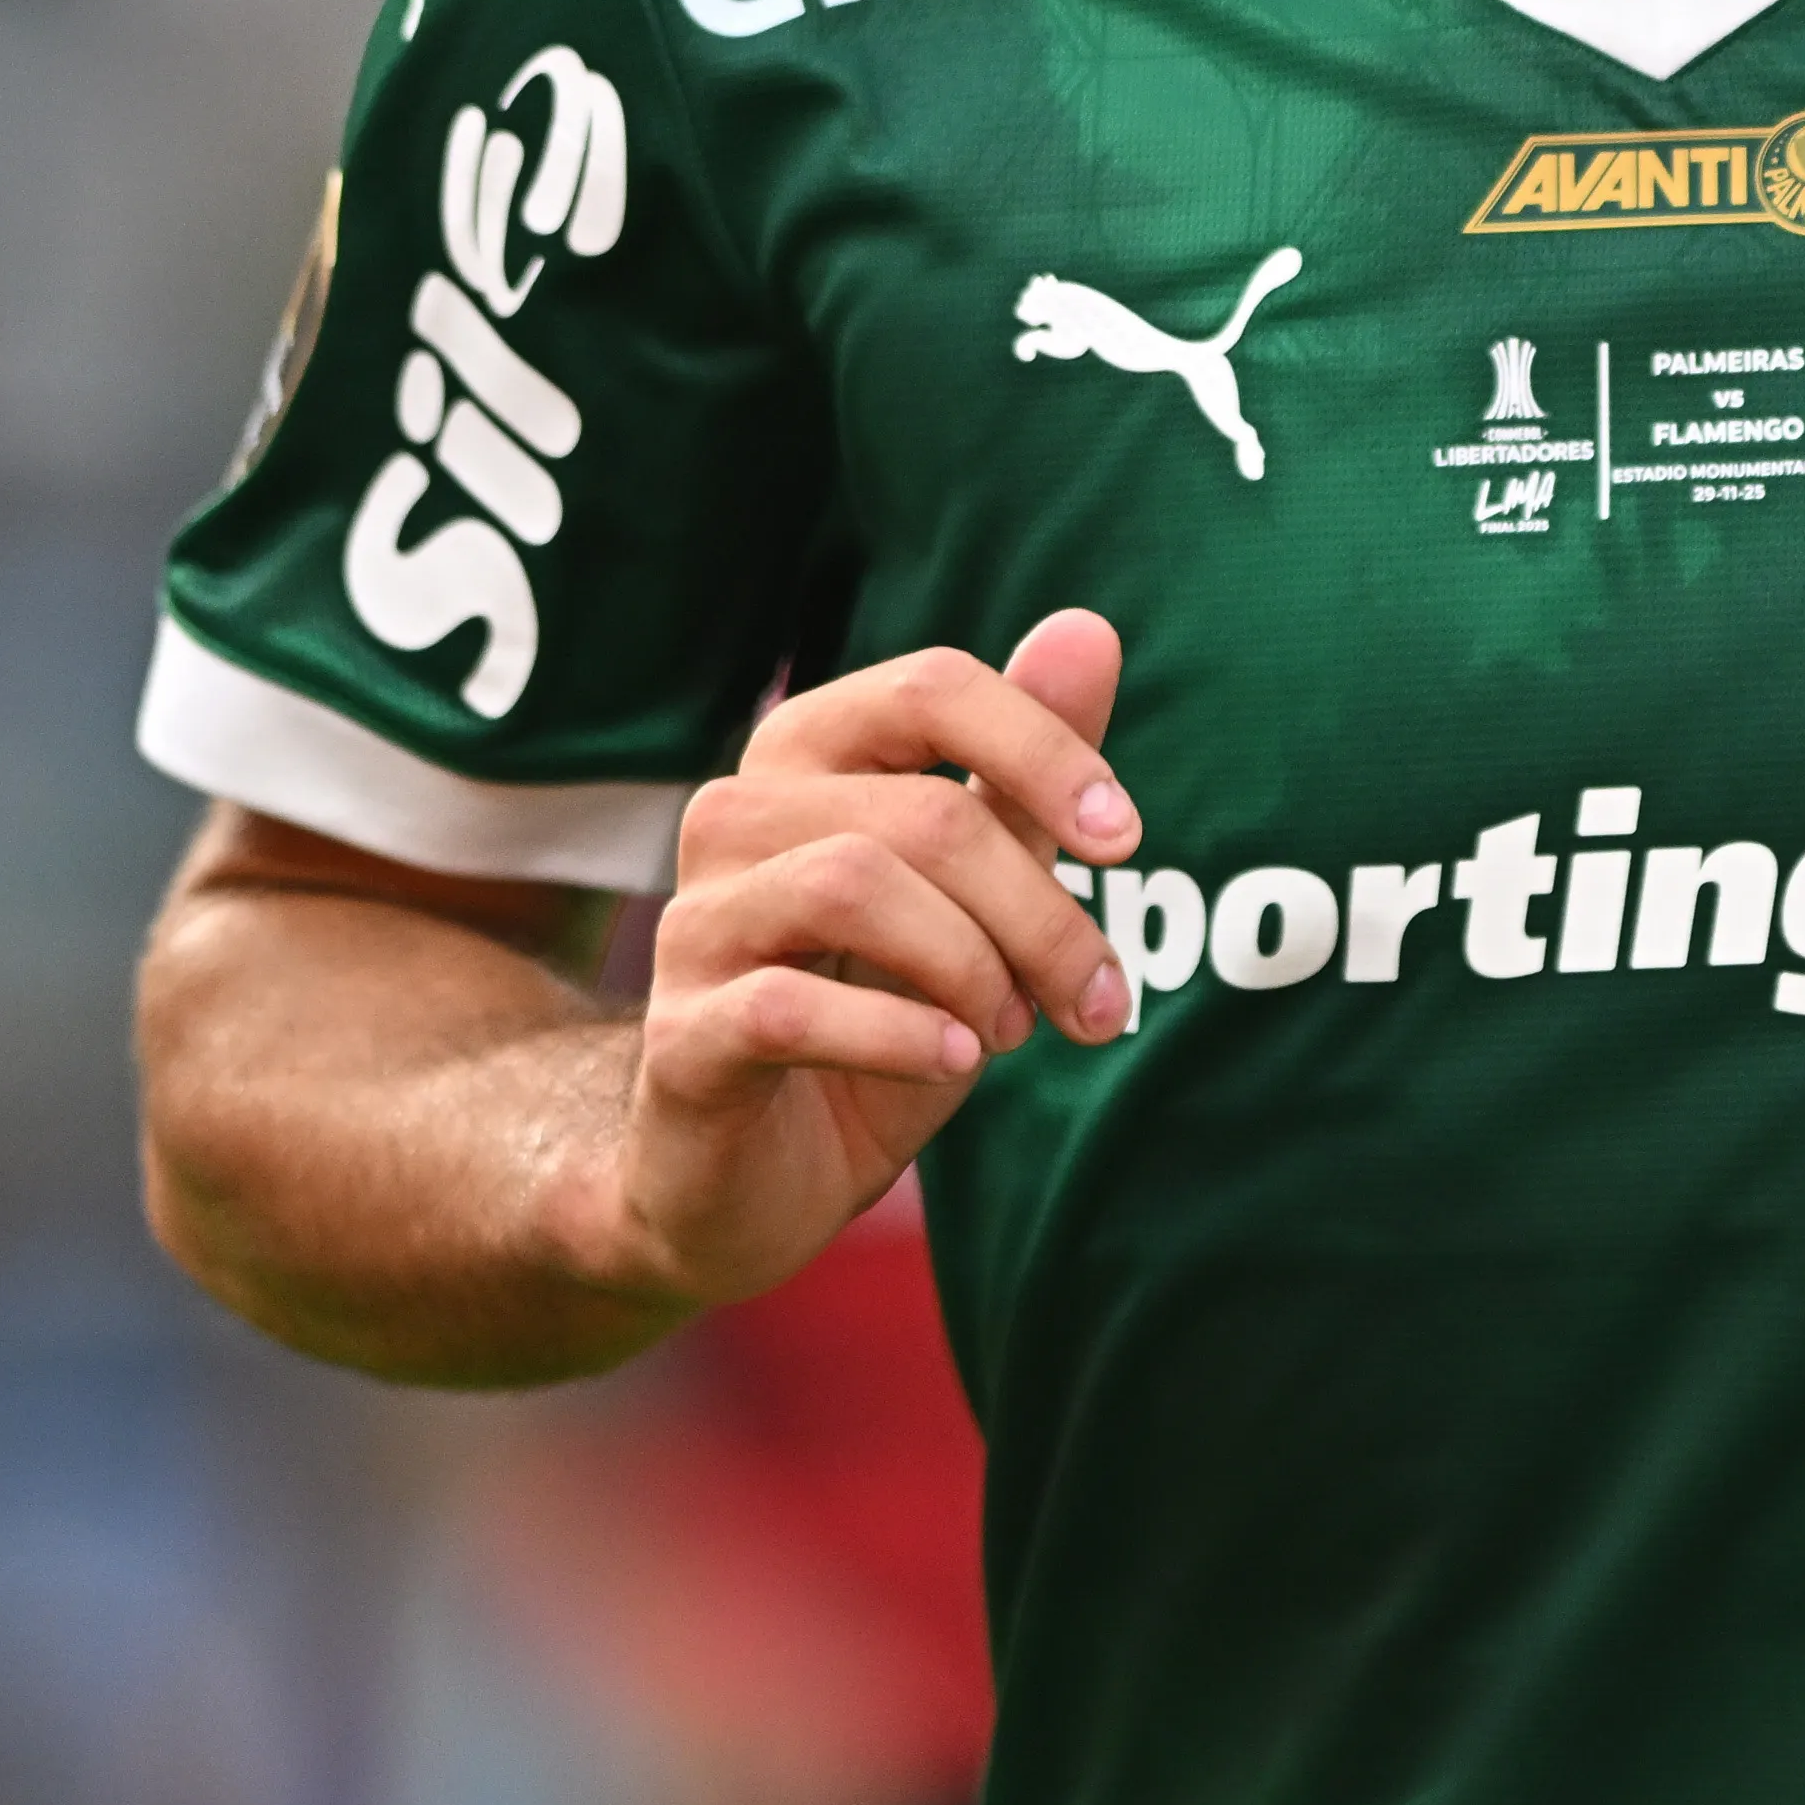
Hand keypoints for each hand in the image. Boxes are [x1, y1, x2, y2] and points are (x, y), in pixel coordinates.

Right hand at [592, 612, 1136, 1313]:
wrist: (753, 1175)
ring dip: (971, 968)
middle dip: (1039, 914)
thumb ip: (1022, 776)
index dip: (1044, 751)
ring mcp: (696, 924)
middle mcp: (736, 816)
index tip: (1123, 840)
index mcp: (808, 756)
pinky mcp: (681, 1034)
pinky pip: (790, 1005)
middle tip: (1096, 1001)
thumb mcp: (974, 899)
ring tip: (1007, 1032)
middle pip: (922, 815)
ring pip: (854, 887)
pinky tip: (952, 1061)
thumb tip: (1090, 629)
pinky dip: (897, 1033)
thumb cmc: (877, 1012)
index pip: (931, 687)